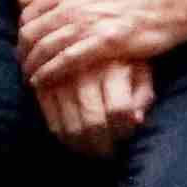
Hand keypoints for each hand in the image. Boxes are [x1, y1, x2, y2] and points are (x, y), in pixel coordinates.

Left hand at [11, 0, 185, 82]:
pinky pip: (66, 61)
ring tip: (27, 77)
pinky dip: (48, 73)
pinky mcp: (103, 42)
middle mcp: (73, 2)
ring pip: (45, 47)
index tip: (21, 43)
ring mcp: (88, 22)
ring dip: (31, 65)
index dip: (20, 30)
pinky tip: (40, 83)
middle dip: (22, 51)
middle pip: (32, 31)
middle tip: (20, 64)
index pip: (29, 11)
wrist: (165, 3)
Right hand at [35, 52, 153, 153]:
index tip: (124, 137)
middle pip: (93, 122)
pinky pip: (50, 117)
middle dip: (101, 145)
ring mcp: (61, 77)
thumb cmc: (119, 56)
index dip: (123, 130)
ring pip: (70, 124)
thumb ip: (143, 94)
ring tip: (88, 151)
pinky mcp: (43, 81)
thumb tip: (137, 120)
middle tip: (105, 154)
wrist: (83, 32)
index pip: (119, 110)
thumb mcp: (140, 69)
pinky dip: (59, 133)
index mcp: (113, 66)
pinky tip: (70, 139)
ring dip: (80, 145)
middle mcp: (85, 71)